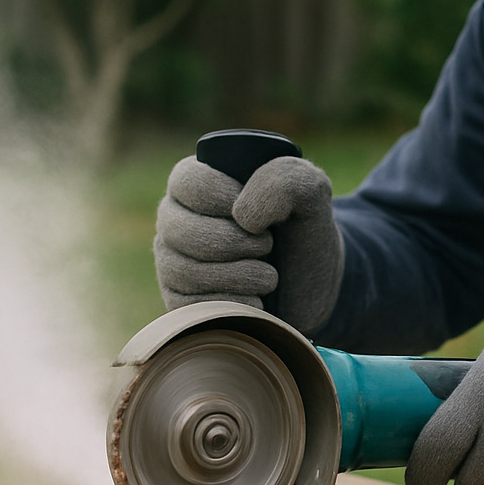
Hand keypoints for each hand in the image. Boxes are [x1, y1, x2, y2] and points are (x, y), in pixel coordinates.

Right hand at [153, 155, 343, 331]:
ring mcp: (171, 260)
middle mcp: (175, 218)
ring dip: (238, 276)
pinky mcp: (177, 299)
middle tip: (269, 246)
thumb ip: (285, 179)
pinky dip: (230, 305)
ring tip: (268, 276)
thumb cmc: (305, 232)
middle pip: (181, 229)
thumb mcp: (310, 191)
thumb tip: (243, 216)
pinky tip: (256, 300)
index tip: (260, 214)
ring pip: (182, 270)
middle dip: (236, 242)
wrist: (311, 289)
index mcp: (198, 181)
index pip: (187, 181)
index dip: (226, 199)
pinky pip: (186, 306)